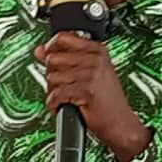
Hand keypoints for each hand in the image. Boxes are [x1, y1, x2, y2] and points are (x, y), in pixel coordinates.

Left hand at [34, 33, 151, 161]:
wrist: (121, 124)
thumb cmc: (107, 101)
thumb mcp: (90, 73)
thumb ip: (65, 59)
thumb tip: (40, 50)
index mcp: (97, 50)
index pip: (63, 38)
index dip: (50, 48)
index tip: (48, 57)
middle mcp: (95, 59)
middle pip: (52, 58)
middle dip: (52, 74)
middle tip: (64, 85)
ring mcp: (91, 75)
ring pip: (52, 78)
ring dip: (54, 91)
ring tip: (67, 97)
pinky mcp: (85, 91)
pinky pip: (55, 94)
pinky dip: (55, 104)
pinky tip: (64, 105)